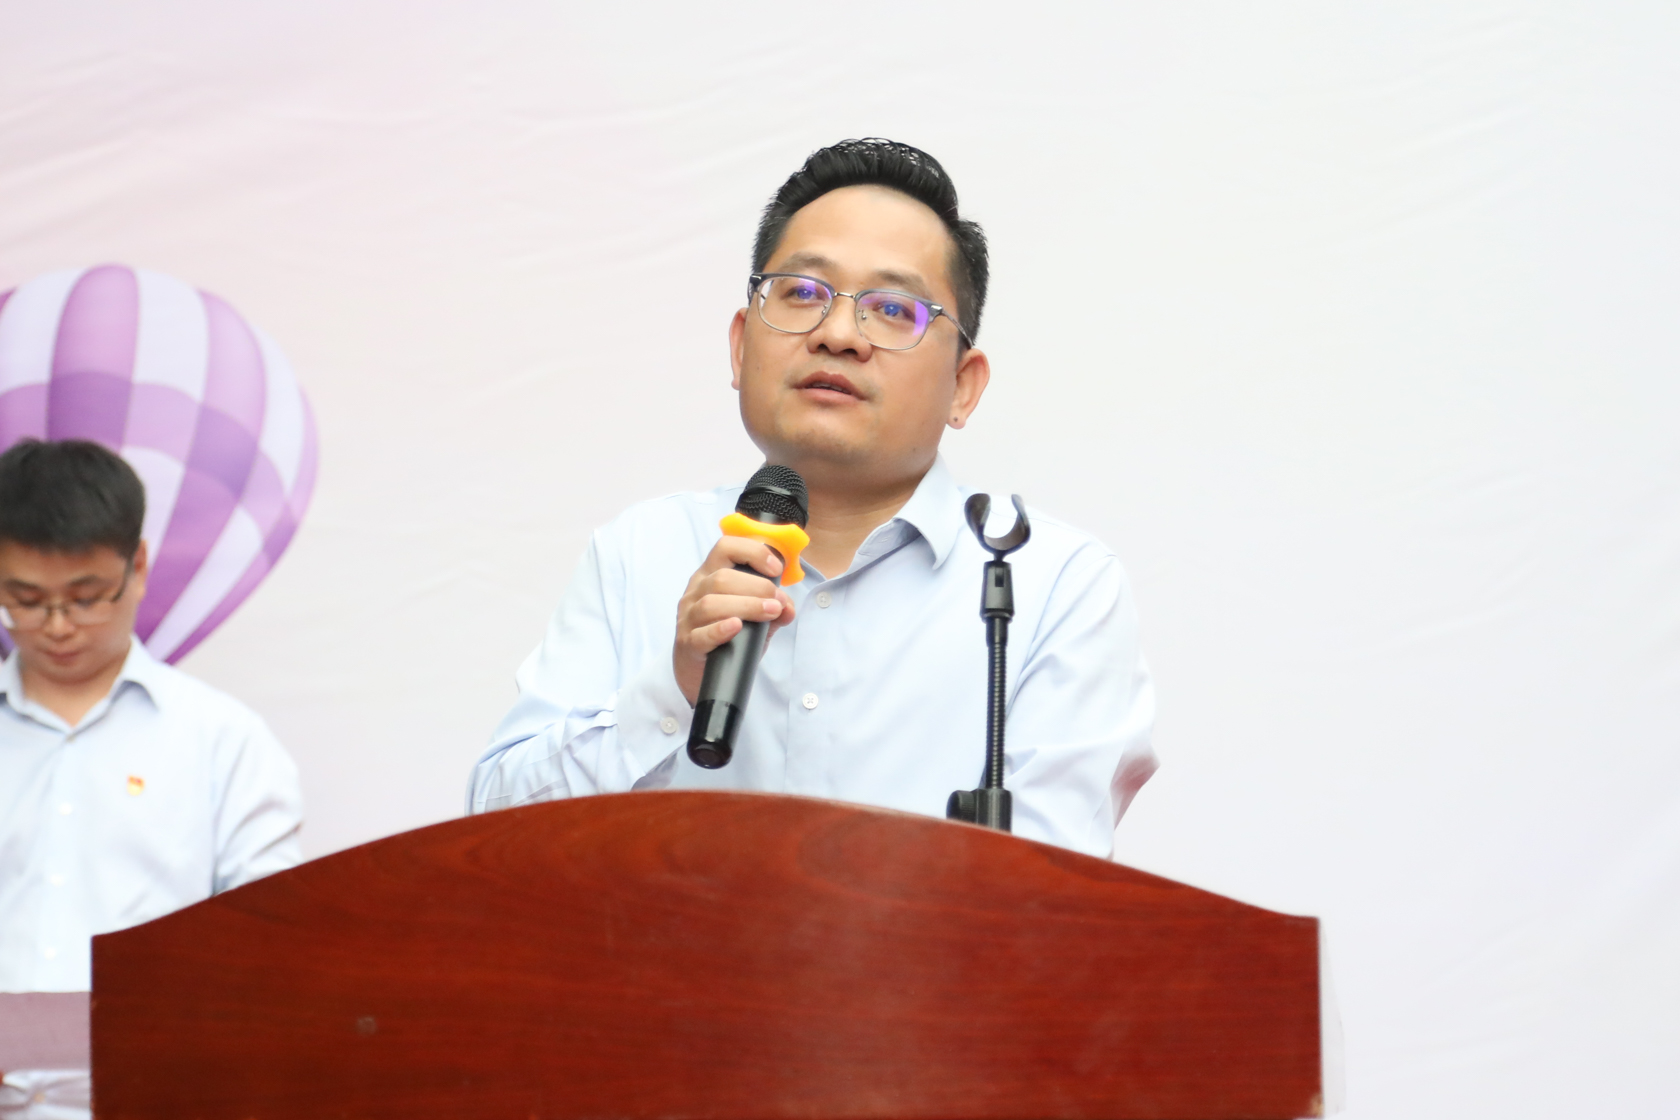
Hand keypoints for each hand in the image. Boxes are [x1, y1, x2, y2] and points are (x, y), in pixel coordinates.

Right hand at [673, 536, 796, 705]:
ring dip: (746, 606)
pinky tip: (737, 627)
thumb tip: (789, 608)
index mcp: (710, 575)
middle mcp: (695, 591)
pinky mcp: (688, 643)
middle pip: (722, 578)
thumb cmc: (727, 637)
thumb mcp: (754, 620)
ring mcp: (688, 618)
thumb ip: (773, 611)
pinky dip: (720, 629)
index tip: (775, 569)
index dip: (752, 552)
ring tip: (769, 613)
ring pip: (711, 603)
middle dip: (757, 587)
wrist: (699, 673)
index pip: (725, 548)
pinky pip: (701, 634)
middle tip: (777, 602)